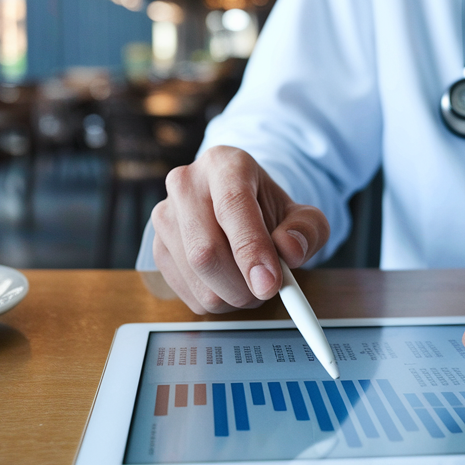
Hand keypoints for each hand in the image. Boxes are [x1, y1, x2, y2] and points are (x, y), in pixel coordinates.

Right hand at [151, 146, 330, 313]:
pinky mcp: (157, 247)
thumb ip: (307, 230)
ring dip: (231, 295)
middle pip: (205, 249)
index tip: (270, 283)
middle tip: (267, 291)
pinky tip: (228, 283)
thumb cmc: (267, 210)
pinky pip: (185, 291)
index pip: (232, 205)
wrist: (235, 206)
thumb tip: (291, 250)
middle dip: (242, 284)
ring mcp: (165, 216)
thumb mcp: (300, 214)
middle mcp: (186, 184)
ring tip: (251, 282)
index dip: (251, 249)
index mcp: (223, 164)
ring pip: (196, 276)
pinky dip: (215, 300)